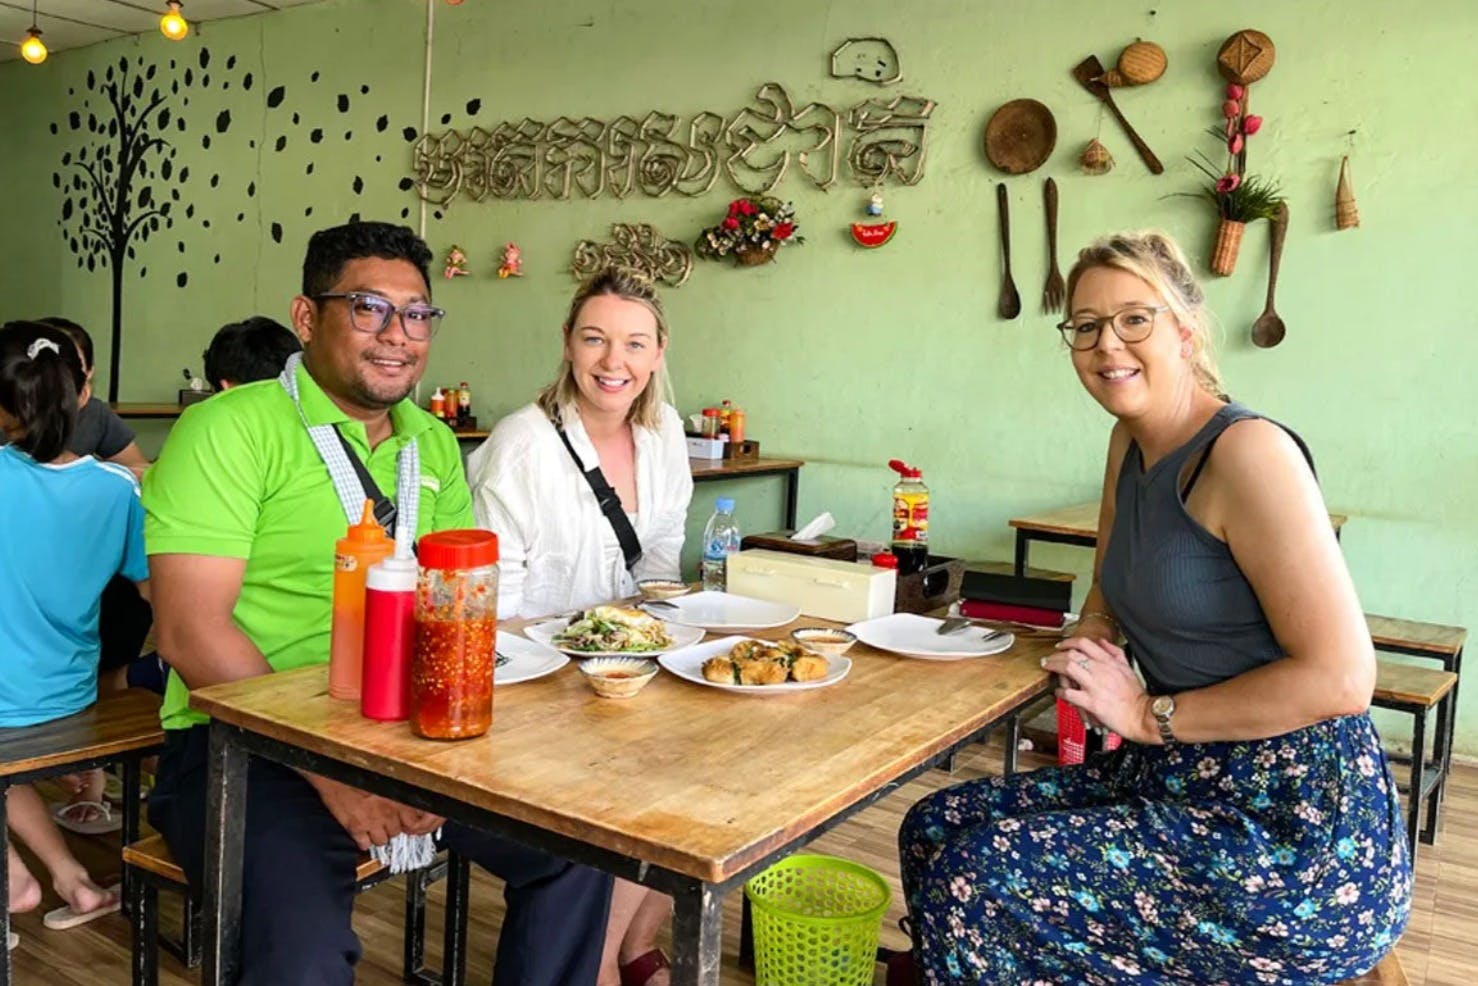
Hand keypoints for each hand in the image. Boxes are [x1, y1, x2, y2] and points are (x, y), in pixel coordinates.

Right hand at [304, 775, 440, 849]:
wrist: (334, 774)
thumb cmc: (357, 773)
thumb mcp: (384, 778)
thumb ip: (396, 791)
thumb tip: (403, 798)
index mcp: (396, 798)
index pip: (412, 822)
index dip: (407, 823)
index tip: (403, 822)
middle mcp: (386, 812)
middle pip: (396, 832)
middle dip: (390, 829)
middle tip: (384, 823)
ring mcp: (371, 822)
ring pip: (382, 841)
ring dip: (378, 836)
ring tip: (373, 829)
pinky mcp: (356, 828)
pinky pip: (364, 845)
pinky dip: (363, 842)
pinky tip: (362, 835)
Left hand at [1041, 636, 1155, 744]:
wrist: (1142, 715)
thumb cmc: (1135, 695)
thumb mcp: (1128, 668)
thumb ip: (1114, 653)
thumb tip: (1102, 642)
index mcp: (1109, 662)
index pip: (1084, 643)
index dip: (1068, 642)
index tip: (1061, 646)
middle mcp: (1101, 670)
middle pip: (1072, 654)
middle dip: (1056, 655)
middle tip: (1048, 659)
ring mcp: (1095, 686)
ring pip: (1068, 668)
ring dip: (1054, 667)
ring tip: (1049, 669)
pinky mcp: (1091, 702)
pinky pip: (1070, 693)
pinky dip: (1060, 691)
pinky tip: (1058, 692)